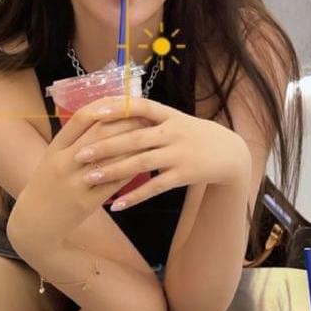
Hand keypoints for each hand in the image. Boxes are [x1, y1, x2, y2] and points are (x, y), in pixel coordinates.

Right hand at [8, 97, 153, 246]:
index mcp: (55, 148)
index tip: (123, 102)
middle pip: (99, 134)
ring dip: (132, 146)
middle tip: (145, 118)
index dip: (105, 107)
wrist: (34, 220)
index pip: (81, 117)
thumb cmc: (48, 184)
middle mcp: (63, 162)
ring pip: (110, 158)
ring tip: (149, 138)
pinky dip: (130, 171)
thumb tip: (103, 116)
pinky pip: (113, 183)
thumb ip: (74, 139)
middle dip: (125, 123)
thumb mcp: (53, 156)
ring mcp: (74, 184)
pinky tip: (142, 164)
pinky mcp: (85, 203)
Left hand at [71, 95, 251, 210]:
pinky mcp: (184, 175)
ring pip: (141, 163)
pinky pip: (155, 187)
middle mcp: (173, 132)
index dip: (117, 108)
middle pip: (134, 138)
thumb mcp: (174, 120)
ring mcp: (179, 154)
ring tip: (90, 178)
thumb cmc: (192, 134)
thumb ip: (147, 117)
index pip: (140, 106)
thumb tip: (111, 108)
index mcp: (168, 115)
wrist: (230, 153)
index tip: (92, 113)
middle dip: (105, 146)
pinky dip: (135, 196)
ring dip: (114, 172)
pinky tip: (116, 204)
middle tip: (79, 154)